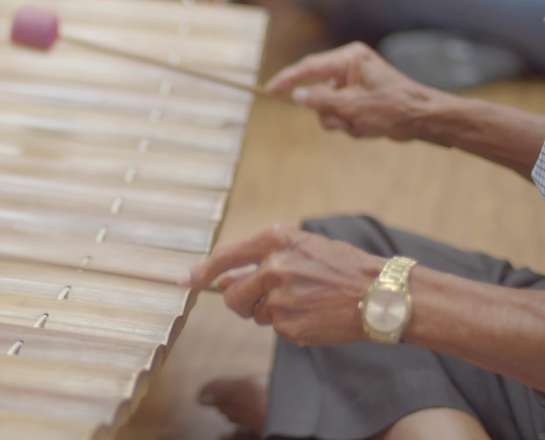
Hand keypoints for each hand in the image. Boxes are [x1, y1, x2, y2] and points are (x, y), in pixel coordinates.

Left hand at [182, 225, 386, 345]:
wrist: (383, 295)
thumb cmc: (344, 267)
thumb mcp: (302, 249)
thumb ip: (261, 261)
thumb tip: (223, 279)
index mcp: (276, 240)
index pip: (225, 256)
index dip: (201, 271)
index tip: (184, 280)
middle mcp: (273, 267)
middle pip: (233, 295)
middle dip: (241, 302)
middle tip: (262, 302)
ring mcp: (279, 298)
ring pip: (255, 314)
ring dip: (270, 313)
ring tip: (304, 302)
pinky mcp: (288, 326)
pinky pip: (276, 329)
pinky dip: (290, 326)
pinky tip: (314, 315)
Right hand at [266, 42, 443, 141]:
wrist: (425, 119)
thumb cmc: (394, 108)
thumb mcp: (352, 106)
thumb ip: (319, 99)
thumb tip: (297, 95)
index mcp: (349, 59)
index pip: (309, 67)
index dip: (287, 80)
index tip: (269, 90)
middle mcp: (351, 66)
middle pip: (318, 90)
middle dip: (329, 112)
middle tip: (345, 123)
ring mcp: (356, 82)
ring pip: (328, 106)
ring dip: (341, 122)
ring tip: (362, 127)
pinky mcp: (361, 97)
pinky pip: (342, 112)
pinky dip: (351, 124)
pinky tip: (369, 127)